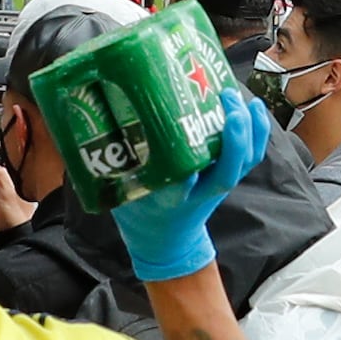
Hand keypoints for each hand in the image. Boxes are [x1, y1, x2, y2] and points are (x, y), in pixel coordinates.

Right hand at [105, 84, 267, 284]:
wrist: (162, 242)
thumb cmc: (136, 211)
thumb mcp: (116, 190)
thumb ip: (108, 160)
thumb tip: (85, 113)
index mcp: (166, 199)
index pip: (180, 184)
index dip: (188, 166)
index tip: (185, 143)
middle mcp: (196, 194)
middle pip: (225, 171)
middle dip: (232, 138)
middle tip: (225, 100)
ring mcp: (214, 188)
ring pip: (242, 163)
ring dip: (248, 131)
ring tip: (239, 97)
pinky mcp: (224, 179)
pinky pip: (248, 159)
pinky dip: (255, 134)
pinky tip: (252, 107)